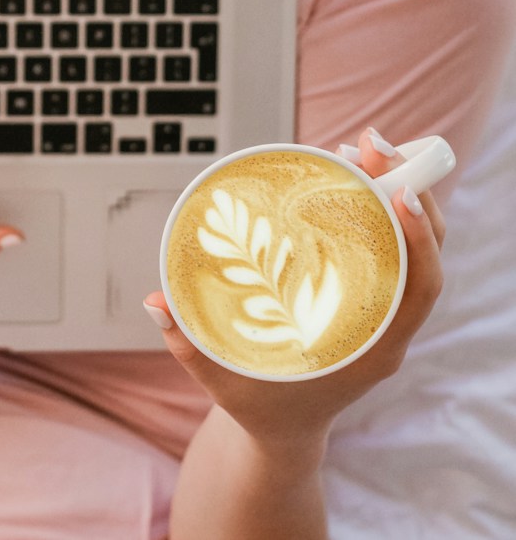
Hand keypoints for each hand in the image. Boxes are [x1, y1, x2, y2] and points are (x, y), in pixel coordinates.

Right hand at [144, 126, 445, 450]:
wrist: (283, 430)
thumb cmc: (259, 406)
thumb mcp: (220, 380)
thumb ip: (186, 344)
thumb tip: (154, 302)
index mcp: (371, 351)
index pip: (418, 289)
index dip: (419, 239)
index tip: (399, 194)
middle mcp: (387, 327)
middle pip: (421, 252)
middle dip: (407, 190)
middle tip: (370, 145)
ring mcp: (382, 309)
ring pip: (409, 242)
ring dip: (393, 190)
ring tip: (358, 148)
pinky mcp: (367, 296)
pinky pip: (387, 246)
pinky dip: (376, 208)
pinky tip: (346, 176)